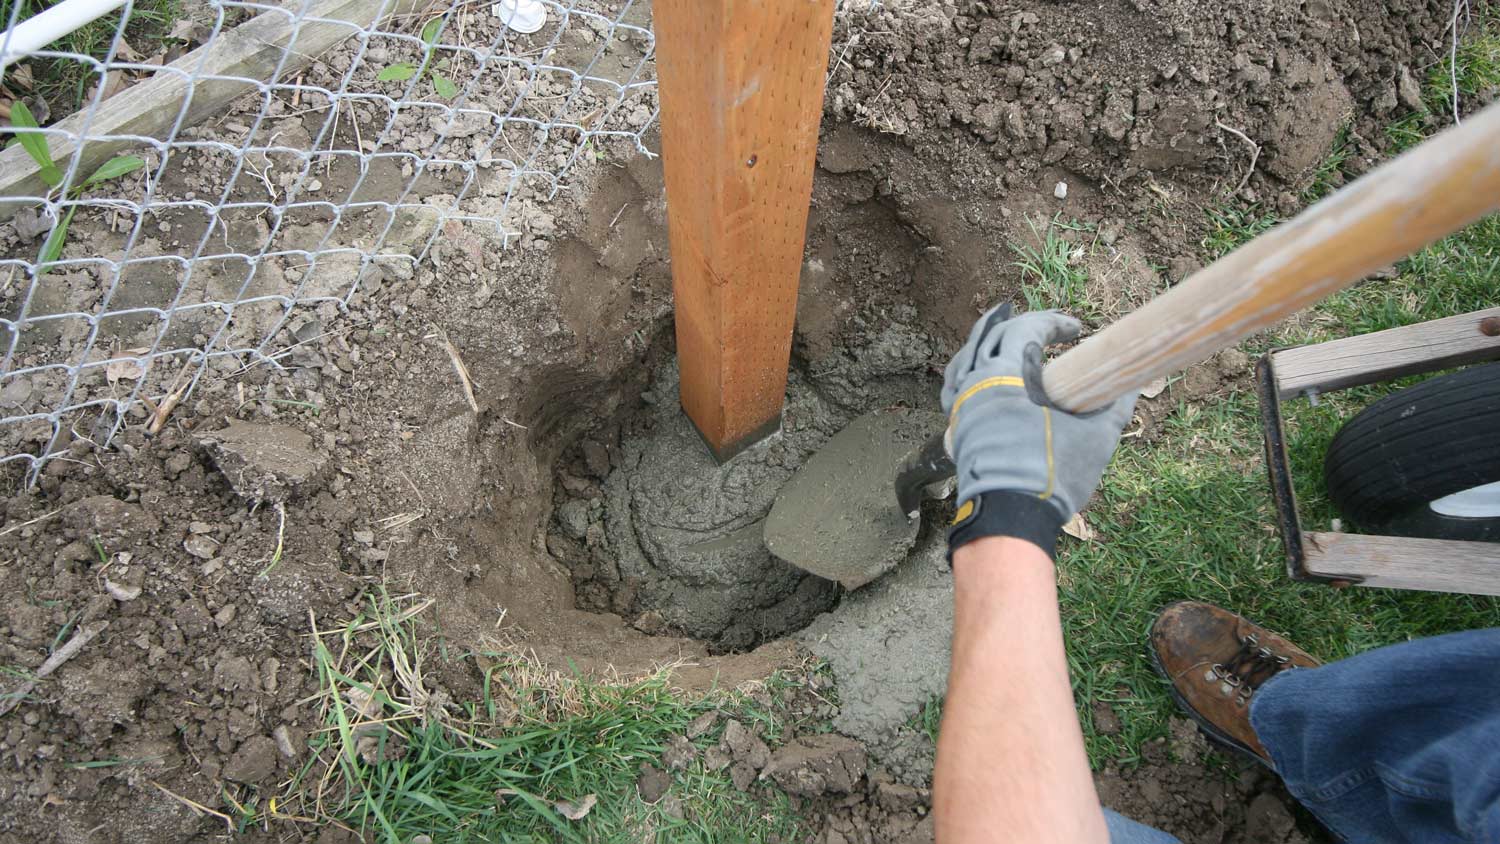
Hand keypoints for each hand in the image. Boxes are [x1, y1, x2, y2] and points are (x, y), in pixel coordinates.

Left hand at [941, 306, 1136, 557]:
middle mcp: (976, 384)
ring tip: (1005, 334)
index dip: (1051, 322)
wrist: (1010, 517)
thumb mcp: (1095, 437)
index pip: (1024, 329)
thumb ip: (1114, 405)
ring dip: (988, 342)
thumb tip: (1133, 384)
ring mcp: (962, 407)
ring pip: (967, 358)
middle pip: (992, 337)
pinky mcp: (958, 428)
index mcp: (1005, 376)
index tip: (1074, 330)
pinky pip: (955, 388)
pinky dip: (968, 372)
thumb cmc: (1052, 475)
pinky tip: (979, 373)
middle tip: (1050, 330)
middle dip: (1023, 326)